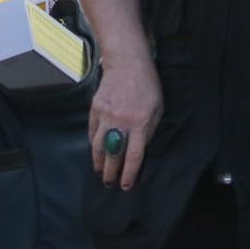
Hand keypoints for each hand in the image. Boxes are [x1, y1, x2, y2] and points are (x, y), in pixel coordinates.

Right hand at [89, 55, 162, 190]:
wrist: (127, 63)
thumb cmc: (147, 85)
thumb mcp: (157, 108)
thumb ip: (148, 130)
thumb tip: (139, 149)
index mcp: (139, 123)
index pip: (133, 156)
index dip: (129, 173)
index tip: (126, 185)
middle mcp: (121, 122)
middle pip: (113, 155)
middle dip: (111, 173)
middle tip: (109, 184)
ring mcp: (105, 115)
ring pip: (98, 146)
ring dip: (98, 162)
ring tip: (100, 171)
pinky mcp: (95, 109)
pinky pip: (92, 132)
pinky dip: (93, 144)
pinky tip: (96, 151)